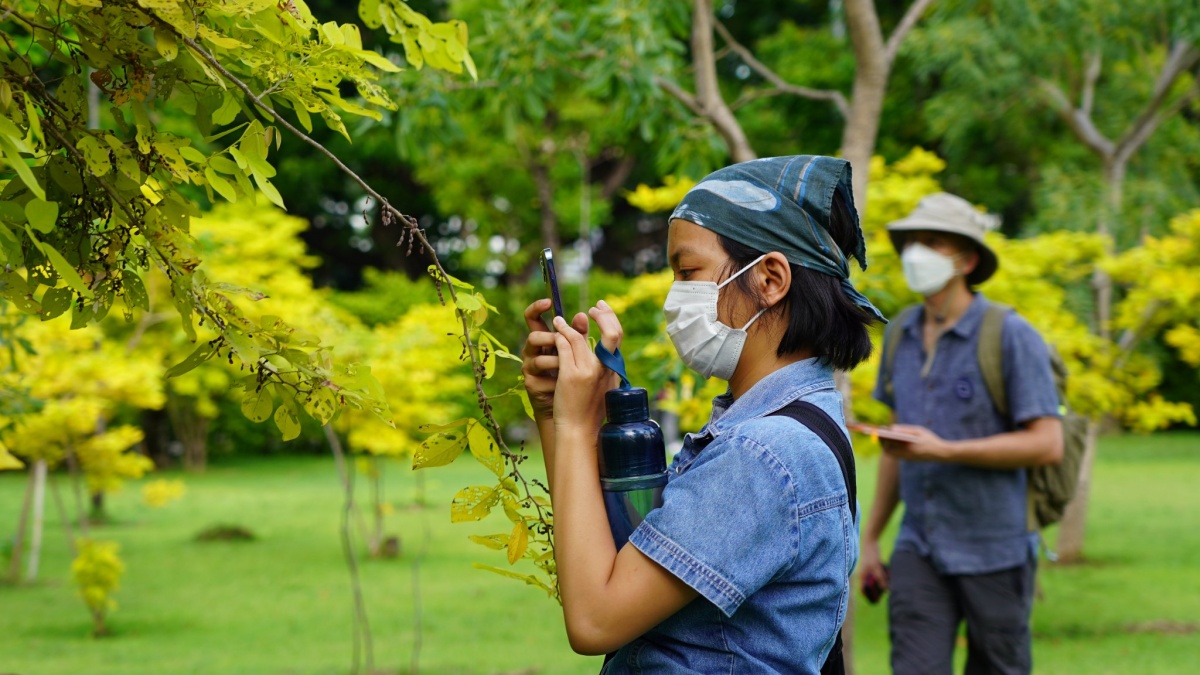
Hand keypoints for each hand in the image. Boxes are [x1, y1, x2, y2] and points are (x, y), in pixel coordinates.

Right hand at [521, 299, 589, 420]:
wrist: (567, 408)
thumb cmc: (572, 376)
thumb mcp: (577, 353)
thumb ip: (579, 334)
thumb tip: (582, 315)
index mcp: (544, 339)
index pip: (533, 318)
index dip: (536, 308)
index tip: (548, 301)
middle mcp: (534, 351)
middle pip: (533, 335)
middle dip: (551, 339)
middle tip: (563, 345)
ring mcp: (530, 368)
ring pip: (538, 358)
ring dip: (557, 362)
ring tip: (569, 369)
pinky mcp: (531, 385)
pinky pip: (542, 378)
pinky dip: (557, 382)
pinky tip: (564, 387)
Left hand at [550, 300, 622, 432]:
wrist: (580, 429)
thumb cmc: (590, 409)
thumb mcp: (602, 384)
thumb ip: (601, 363)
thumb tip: (600, 346)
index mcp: (613, 370)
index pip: (618, 337)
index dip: (611, 318)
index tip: (602, 309)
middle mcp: (604, 369)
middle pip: (610, 333)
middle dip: (602, 316)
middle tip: (593, 307)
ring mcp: (588, 371)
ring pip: (579, 338)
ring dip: (568, 326)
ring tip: (560, 320)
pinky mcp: (571, 375)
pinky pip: (564, 347)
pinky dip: (559, 336)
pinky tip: (555, 332)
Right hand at [858, 539, 888, 601]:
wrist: (870, 541)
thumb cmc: (871, 555)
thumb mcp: (876, 567)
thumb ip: (880, 578)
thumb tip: (886, 589)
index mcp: (861, 576)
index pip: (862, 590)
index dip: (868, 596)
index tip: (876, 601)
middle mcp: (864, 574)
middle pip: (870, 586)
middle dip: (877, 590)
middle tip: (885, 592)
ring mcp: (868, 570)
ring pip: (875, 580)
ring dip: (881, 582)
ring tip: (888, 584)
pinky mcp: (872, 566)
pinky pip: (877, 574)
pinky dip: (882, 576)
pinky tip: (888, 575)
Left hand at [880, 425, 953, 461]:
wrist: (941, 453)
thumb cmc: (930, 440)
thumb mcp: (918, 431)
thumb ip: (904, 429)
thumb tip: (891, 428)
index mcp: (907, 449)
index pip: (888, 446)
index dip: (882, 439)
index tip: (878, 431)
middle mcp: (906, 456)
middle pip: (888, 451)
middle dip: (883, 442)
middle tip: (881, 433)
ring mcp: (907, 459)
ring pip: (892, 454)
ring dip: (888, 445)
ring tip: (886, 435)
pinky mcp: (909, 460)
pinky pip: (897, 454)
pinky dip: (894, 447)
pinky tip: (894, 439)